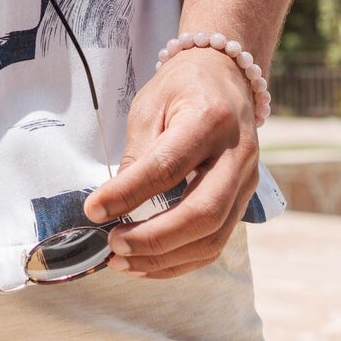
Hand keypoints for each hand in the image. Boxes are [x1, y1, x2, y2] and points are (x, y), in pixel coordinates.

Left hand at [80, 47, 259, 279]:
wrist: (226, 77)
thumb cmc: (182, 88)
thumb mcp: (150, 105)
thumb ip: (138, 154)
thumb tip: (113, 205)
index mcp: (210, 119)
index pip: (168, 166)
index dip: (128, 193)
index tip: (93, 211)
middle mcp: (237, 154)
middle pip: (203, 213)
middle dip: (155, 239)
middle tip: (113, 246)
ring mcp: (247, 181)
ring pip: (213, 237)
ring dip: (165, 258)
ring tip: (122, 261)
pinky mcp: (245, 200)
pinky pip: (216, 243)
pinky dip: (180, 260)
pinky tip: (147, 262)